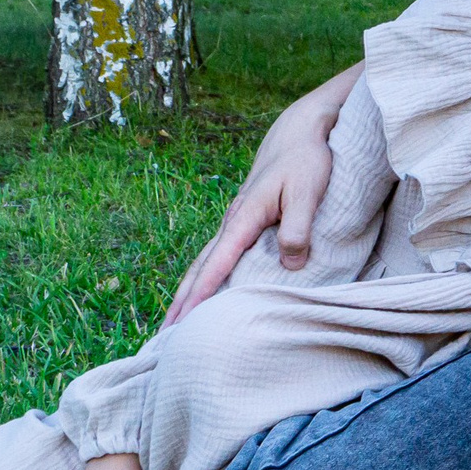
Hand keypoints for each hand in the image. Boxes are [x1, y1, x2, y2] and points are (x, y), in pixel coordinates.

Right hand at [162, 79, 345, 326]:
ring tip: (173, 322)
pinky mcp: (242, 222)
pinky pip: (216, 256)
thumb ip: (299, 228)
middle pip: (198, 268)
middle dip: (180, 302)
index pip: (217, 264)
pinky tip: (202, 291)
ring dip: (186, 292)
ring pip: (203, 262)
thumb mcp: (308, 193)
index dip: (201, 295)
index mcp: (244, 218)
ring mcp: (234, 222)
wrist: (299, 133)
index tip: (183, 322)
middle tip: (162, 336)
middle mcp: (231, 222)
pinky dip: (202, 277)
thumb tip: (290, 264)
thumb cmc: (307, 161)